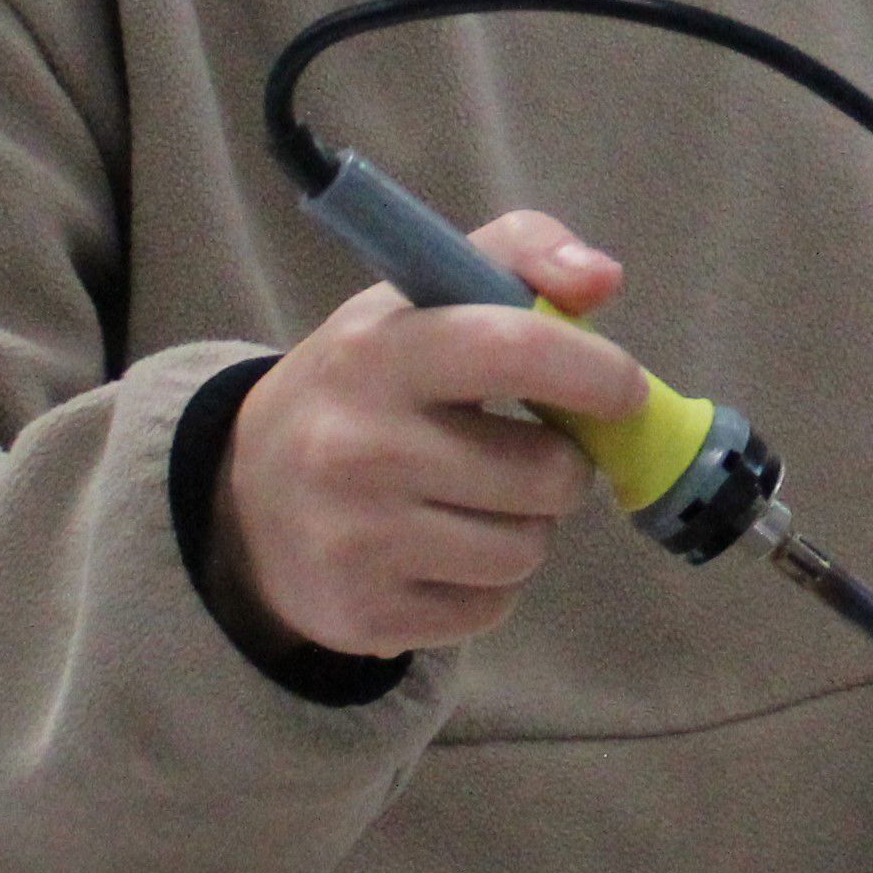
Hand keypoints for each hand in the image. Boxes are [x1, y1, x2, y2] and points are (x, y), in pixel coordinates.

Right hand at [210, 212, 649, 659]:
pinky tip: (437, 554)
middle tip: (518, 454)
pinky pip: (493, 608)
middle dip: (560, 466)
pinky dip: (486, 585)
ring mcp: (357, 539)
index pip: (511, 347)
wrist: (246, 502)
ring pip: (527, 549)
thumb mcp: (419, 304)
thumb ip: (518, 257)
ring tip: (471, 504)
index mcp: (376, 353)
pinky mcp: (364, 614)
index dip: (593, 371)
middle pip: (546, 473)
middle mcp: (358, 446)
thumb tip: (604, 279)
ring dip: (523, 528)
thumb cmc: (365, 389)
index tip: (626, 391)